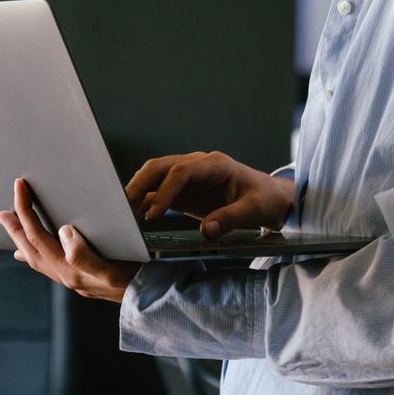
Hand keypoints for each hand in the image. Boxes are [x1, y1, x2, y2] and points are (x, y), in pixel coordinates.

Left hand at [0, 177, 140, 302]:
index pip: (38, 236)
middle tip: (2, 212)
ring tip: (11, 228)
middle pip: (31, 248)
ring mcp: (70, 279)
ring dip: (21, 241)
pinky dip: (35, 256)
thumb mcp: (110, 268)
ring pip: (36, 258)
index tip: (20, 188)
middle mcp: (65, 276)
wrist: (147, 300)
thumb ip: (83, 255)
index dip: (26, 210)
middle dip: (15, 228)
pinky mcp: (78, 279)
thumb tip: (63, 232)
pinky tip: (30, 255)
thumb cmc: (133, 281)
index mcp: (68, 270)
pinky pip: (47, 266)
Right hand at [124, 150, 293, 239]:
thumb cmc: (266, 199)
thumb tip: (207, 230)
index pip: (181, 171)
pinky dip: (145, 203)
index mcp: (215, 164)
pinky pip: (159, 192)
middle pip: (160, 167)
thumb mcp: (255, 209)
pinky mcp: (185, 191)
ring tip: (122, 215)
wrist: (271, 198)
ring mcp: (189, 177)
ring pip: (154, 177)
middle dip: (139, 185)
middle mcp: (198, 165)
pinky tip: (134, 219)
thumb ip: (232, 218)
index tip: (153, 215)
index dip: (165, 191)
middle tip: (122, 209)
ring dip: (137, 192)